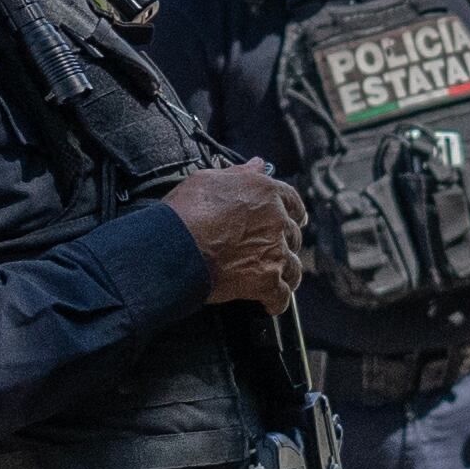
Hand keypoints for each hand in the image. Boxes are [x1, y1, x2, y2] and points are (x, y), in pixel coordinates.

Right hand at [163, 159, 303, 305]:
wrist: (175, 246)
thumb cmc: (187, 211)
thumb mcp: (209, 179)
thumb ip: (240, 174)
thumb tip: (257, 165)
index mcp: (266, 193)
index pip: (293, 202)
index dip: (294, 212)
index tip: (295, 218)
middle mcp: (277, 221)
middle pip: (293, 236)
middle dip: (284, 244)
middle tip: (271, 251)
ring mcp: (275, 252)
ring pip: (293, 267)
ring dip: (285, 274)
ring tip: (275, 279)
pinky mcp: (267, 280)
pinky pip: (282, 296)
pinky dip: (276, 301)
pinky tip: (269, 303)